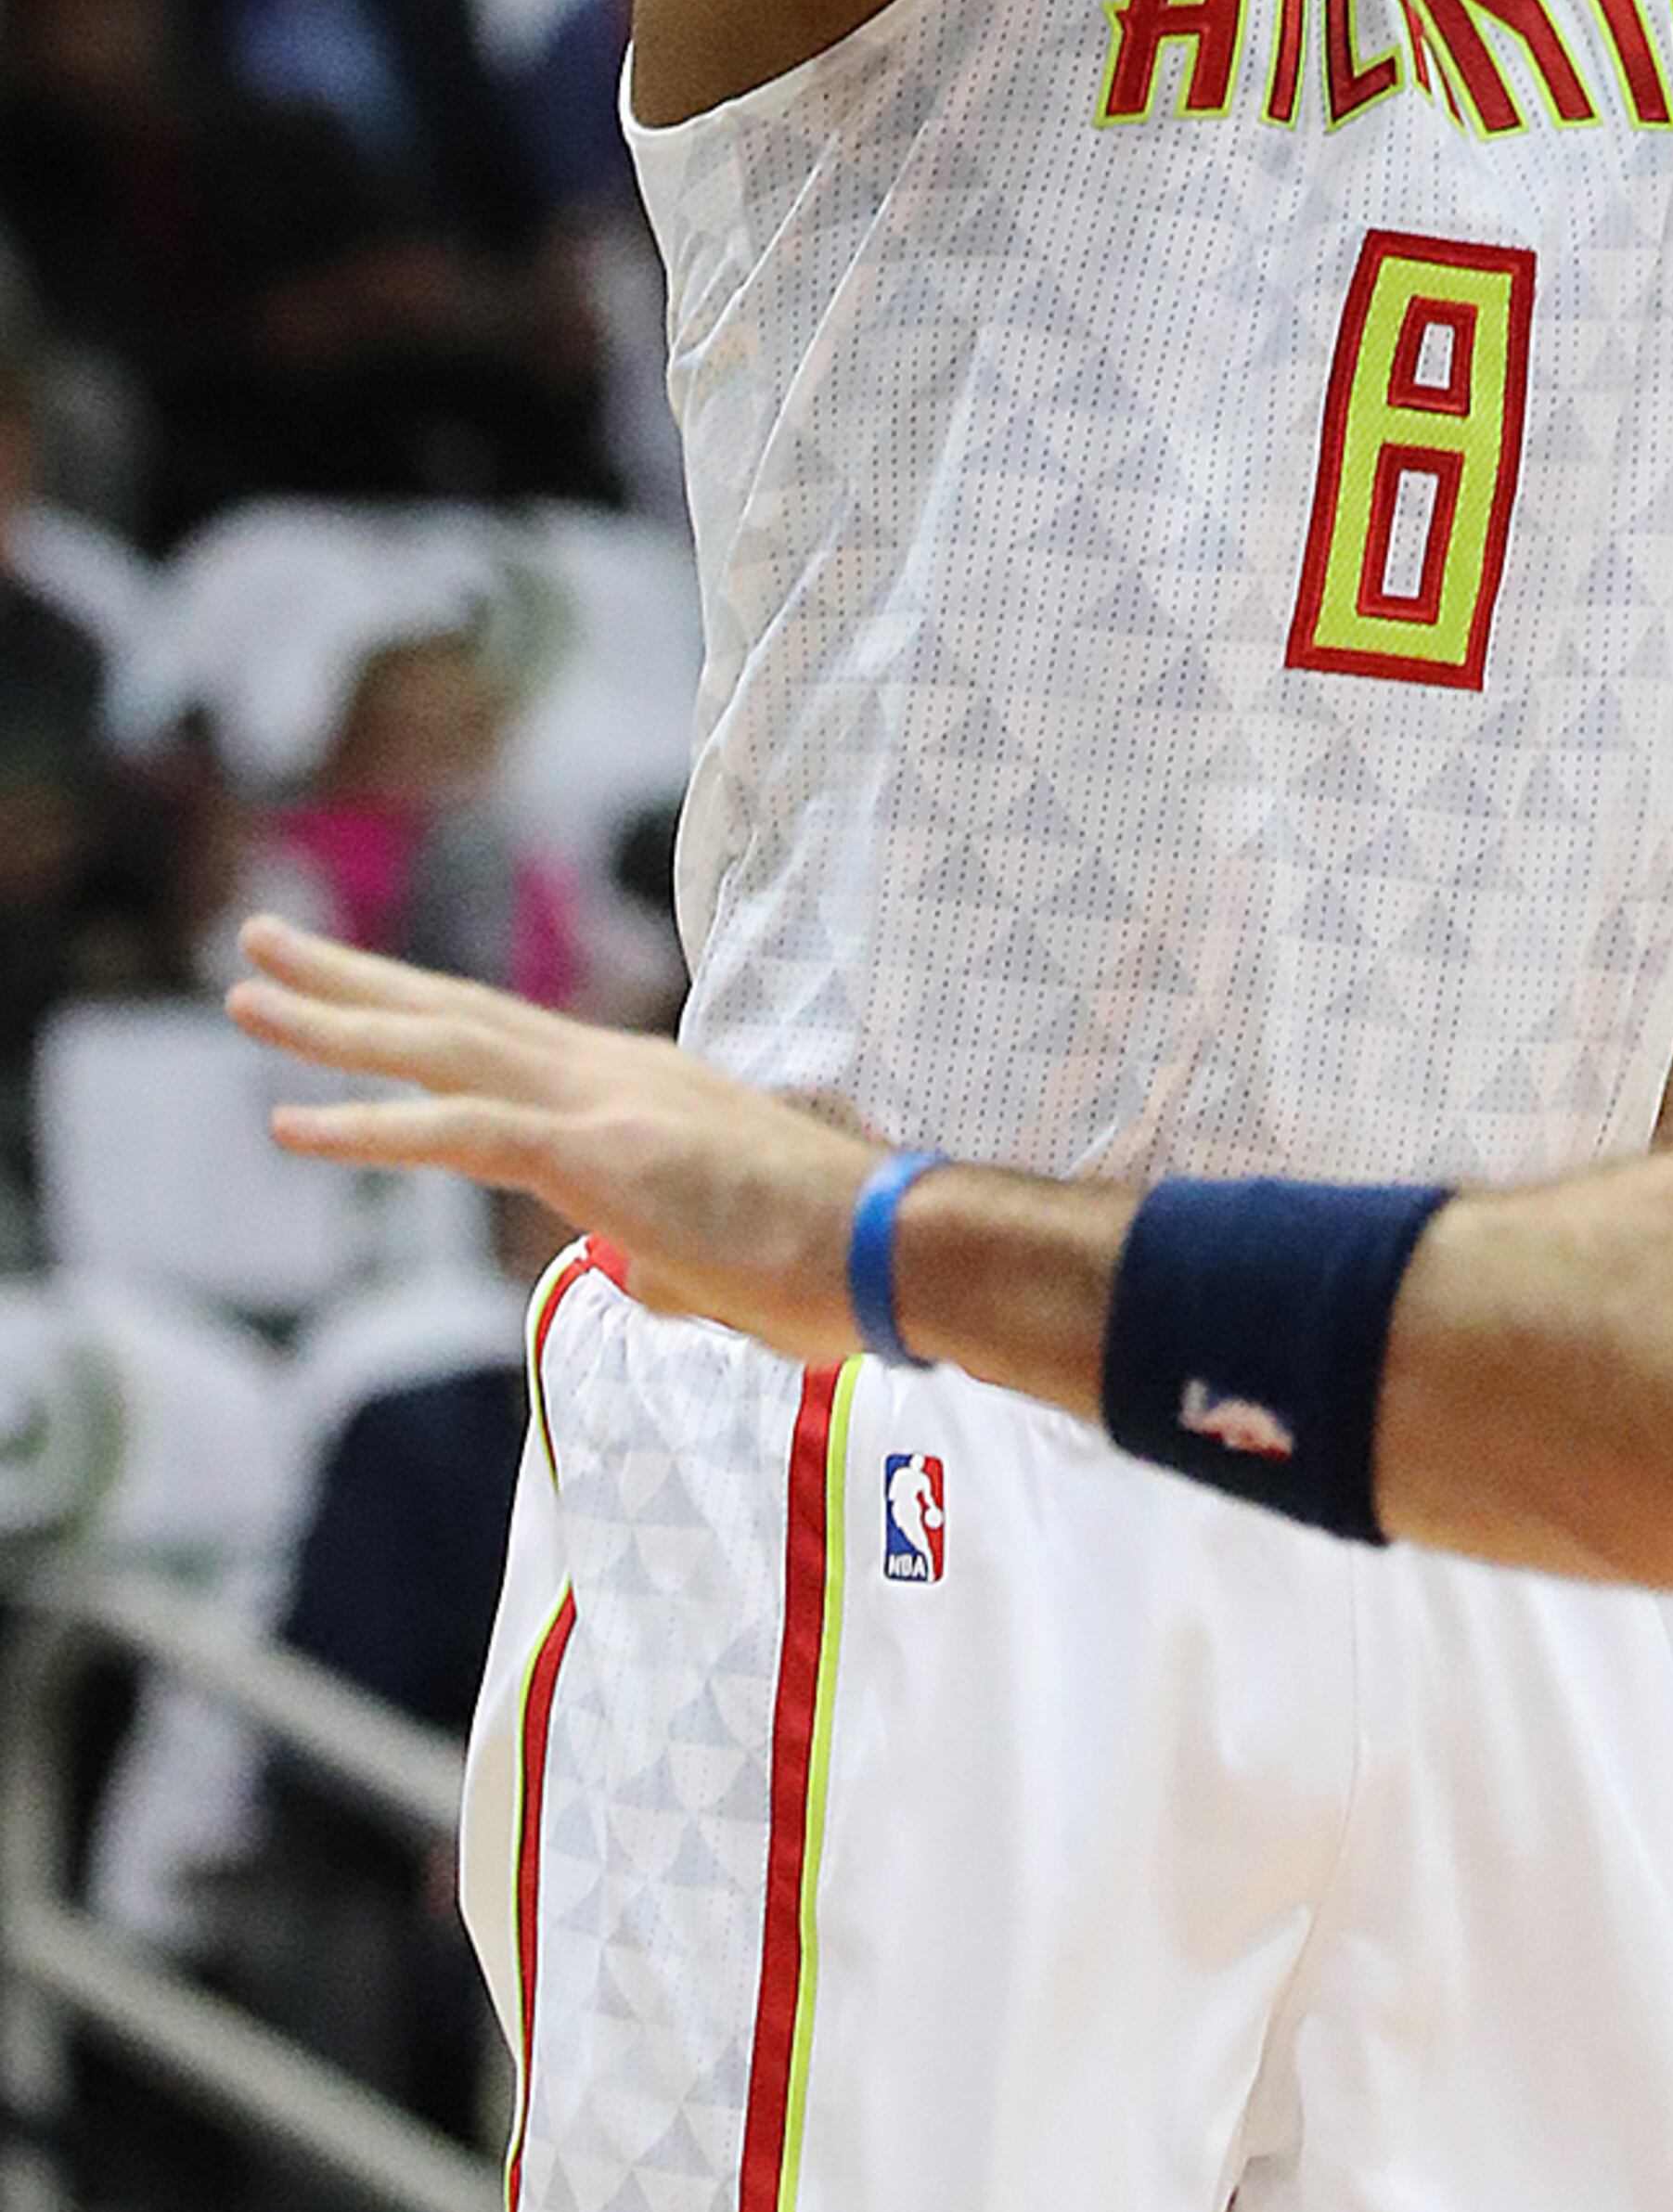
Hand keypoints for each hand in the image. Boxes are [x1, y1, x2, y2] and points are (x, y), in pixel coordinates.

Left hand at [227, 915, 873, 1363]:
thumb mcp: (719, 1240)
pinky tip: (292, 1126)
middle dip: (349, 977)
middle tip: (259, 941)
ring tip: (242, 996)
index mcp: (637, 1083)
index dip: (418, 1007)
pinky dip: (367, 1128)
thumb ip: (666, 1241)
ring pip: (441, 1045)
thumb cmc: (826, 1253)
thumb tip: (653, 1270)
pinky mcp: (597, 1153)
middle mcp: (610, 1069)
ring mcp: (603, 1102)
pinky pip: (458, 1132)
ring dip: (332, 1023)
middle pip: (455, 1008)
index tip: (350, 987)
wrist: (890, 1244)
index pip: (505, 1034)